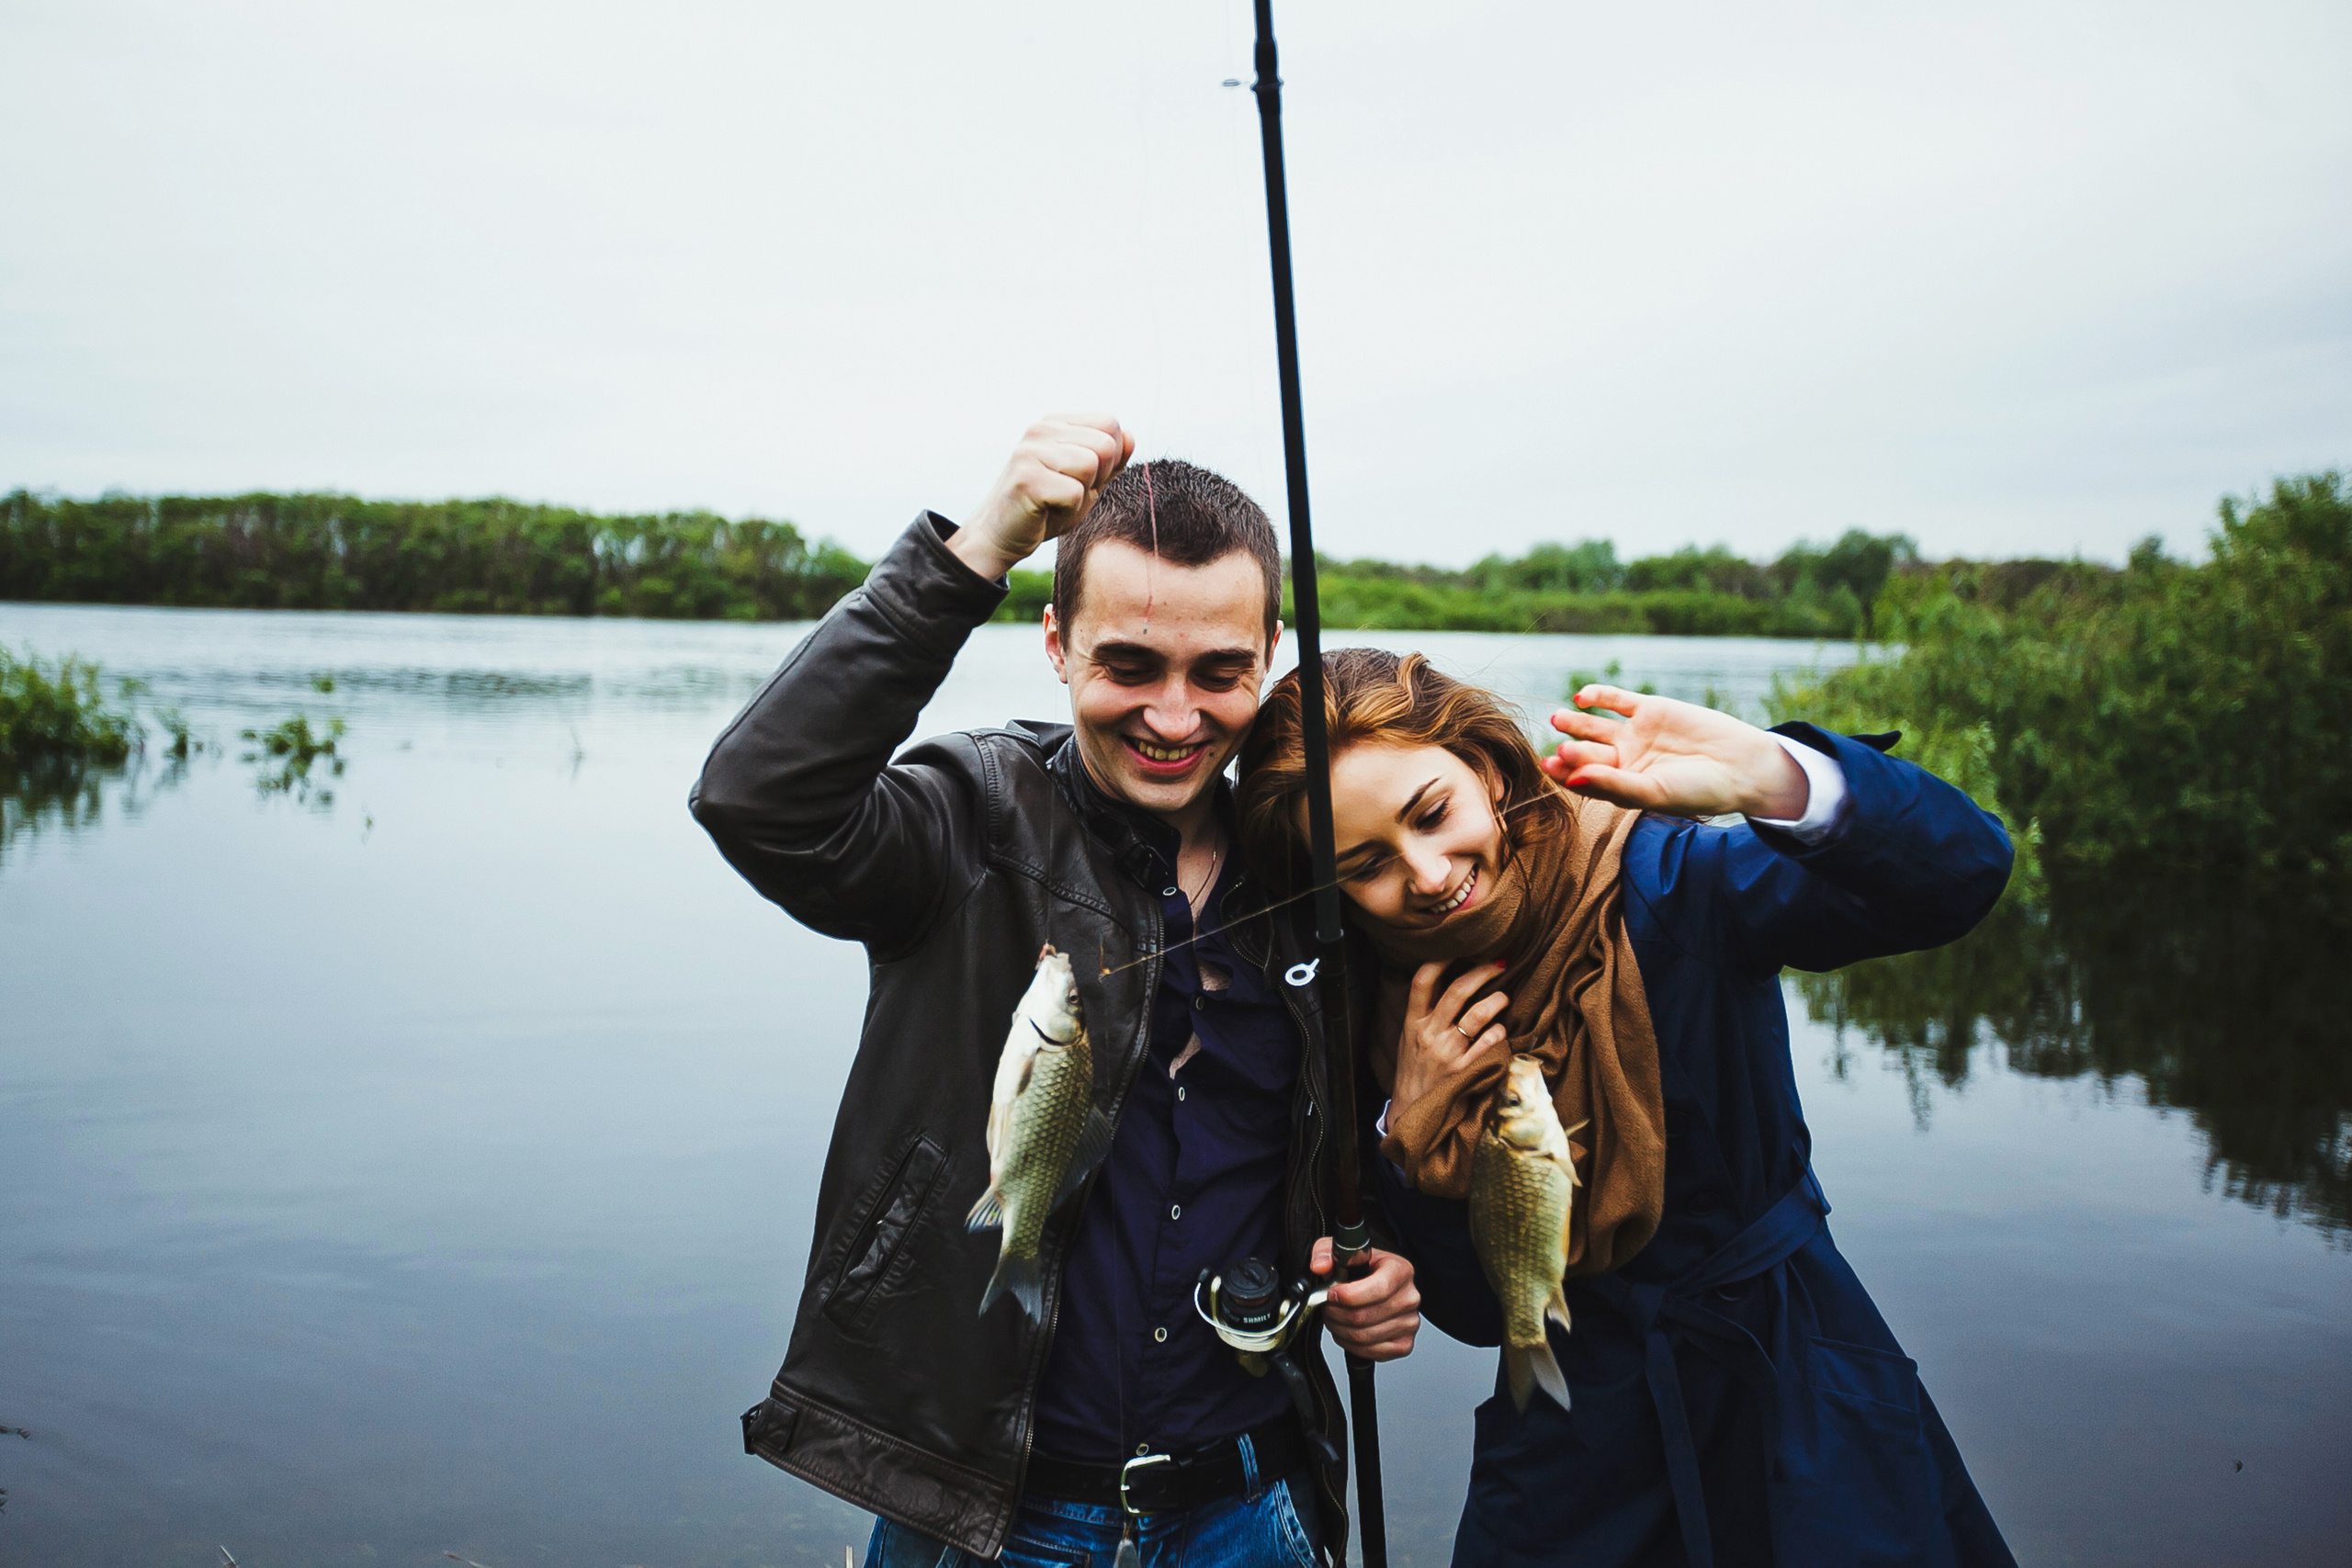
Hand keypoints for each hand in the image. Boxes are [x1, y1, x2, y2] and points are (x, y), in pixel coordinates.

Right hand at [948, 413, 1134, 580]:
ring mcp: (1030, 451)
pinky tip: (1045, 511)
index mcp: (1056, 423)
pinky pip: (1074, 494)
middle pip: (1105, 445)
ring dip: (1081, 495)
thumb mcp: (1087, 481)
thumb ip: (1111, 460)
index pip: (1110, 424)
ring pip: (1090, 466)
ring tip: (1056, 501)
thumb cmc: (1047, 508)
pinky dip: (1068, 511)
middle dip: (1097, 478)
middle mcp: (1041, 429)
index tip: (1080, 478)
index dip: (1109, 459)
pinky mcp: (1026, 478)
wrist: (1002, 536)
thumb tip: (1131, 436)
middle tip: (1067, 493)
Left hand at [1312, 1237, 1419, 1360]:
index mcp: (1400, 1270)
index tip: (1331, 1294)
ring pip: (1364, 1336)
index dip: (1348, 1295)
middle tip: (1327, 1307)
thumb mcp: (1341, 1252)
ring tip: (1334, 1318)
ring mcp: (1410, 1322)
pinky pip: (1372, 1352)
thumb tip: (1320, 1266)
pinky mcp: (1404, 1344)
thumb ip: (1325, 1253)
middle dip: (1336, 1314)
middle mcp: (1409, 1297)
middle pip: (1364, 1316)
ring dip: (1340, 1329)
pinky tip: (1346, 1331)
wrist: (1376, 1283)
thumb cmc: (1362, 1268)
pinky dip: (1351, 1345)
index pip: (1378, 1289)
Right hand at [1394, 959, 1509, 1113]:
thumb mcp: (1408, 1036)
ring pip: (1478, 1015)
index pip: (1423, 981)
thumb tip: (1443, 977)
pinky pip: (1488, 1043)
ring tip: (1504, 996)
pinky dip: (1499, 1031)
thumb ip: (1423, 1011)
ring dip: (1497, 999)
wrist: (1411, 1108)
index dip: (1440, 960)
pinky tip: (1501, 1029)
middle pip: (1457, 991)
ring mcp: (1448, 1052)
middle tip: (1499, 964)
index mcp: (1413, 1021)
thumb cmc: (1413, 1068)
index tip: (1458, 947)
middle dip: (1482, 972)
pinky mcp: (1464, 1070)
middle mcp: (1430, 1033)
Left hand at [1543, 686, 1807, 818]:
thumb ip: (1612, 784)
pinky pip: (1617, 701)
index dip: (1566, 773)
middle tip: (1561, 750)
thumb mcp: (1653, 792)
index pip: (1585, 779)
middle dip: (1572, 751)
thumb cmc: (1698, 790)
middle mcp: (1624, 760)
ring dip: (1575, 722)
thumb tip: (1572, 779)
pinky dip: (1598, 696)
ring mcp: (1635, 733)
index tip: (1550, 768)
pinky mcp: (1649, 709)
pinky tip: (1583, 696)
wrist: (1740, 765)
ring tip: (1558, 719)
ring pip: (1594, 726)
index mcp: (1623, 786)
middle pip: (1587, 753)